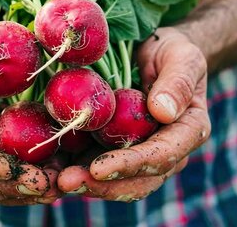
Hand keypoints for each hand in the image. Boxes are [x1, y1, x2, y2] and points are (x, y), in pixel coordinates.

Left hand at [57, 27, 209, 200]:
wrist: (154, 51)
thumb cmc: (171, 51)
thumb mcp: (181, 57)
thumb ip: (178, 82)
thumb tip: (164, 112)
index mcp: (187, 132)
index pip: (161, 156)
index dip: (130, 165)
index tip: (99, 168)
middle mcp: (165, 152)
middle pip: (137, 181)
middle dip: (101, 185)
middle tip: (68, 182)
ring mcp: (138, 154)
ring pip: (115, 182)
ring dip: (84, 185)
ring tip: (54, 181)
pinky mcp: (112, 150)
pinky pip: (94, 168)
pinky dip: (73, 172)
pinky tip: (49, 171)